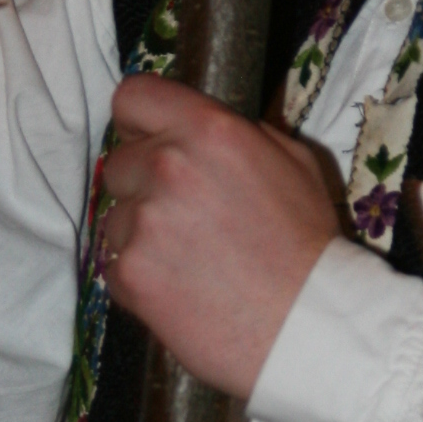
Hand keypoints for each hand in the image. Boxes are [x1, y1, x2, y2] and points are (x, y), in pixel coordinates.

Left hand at [100, 75, 343, 394]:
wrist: (308, 325)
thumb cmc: (308, 246)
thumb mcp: (293, 162)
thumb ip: (238, 134)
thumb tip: (197, 129)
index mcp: (210, 129)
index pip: (133, 96)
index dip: (140, 122)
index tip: (150, 141)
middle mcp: (169, 165)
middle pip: (119, 161)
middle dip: (144, 185)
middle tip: (187, 218)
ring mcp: (144, 220)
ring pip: (115, 216)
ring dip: (141, 235)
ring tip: (191, 261)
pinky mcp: (130, 271)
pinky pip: (114, 264)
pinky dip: (140, 278)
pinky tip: (182, 289)